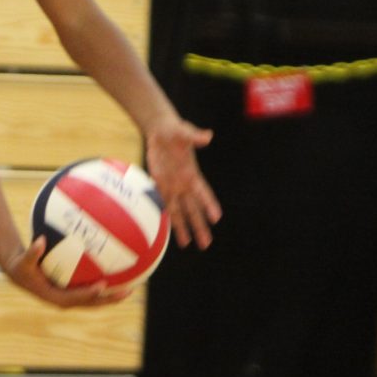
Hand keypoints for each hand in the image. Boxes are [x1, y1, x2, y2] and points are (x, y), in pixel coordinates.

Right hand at [2, 236, 131, 307]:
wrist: (20, 273)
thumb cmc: (22, 266)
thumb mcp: (23, 260)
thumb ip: (32, 253)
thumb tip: (39, 240)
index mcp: (55, 297)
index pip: (76, 298)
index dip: (89, 293)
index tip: (102, 285)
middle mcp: (66, 299)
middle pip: (92, 303)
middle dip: (111, 299)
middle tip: (128, 291)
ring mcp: (72, 296)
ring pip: (96, 299)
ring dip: (113, 295)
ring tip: (132, 286)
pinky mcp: (74, 290)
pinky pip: (93, 289)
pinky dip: (106, 285)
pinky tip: (118, 273)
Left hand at [145, 115, 221, 249]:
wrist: (161, 131)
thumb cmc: (175, 130)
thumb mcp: (183, 132)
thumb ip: (194, 136)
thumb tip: (208, 136)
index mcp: (192, 174)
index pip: (203, 193)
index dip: (210, 205)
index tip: (217, 218)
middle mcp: (184, 184)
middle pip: (193, 210)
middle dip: (199, 227)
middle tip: (206, 245)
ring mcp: (172, 186)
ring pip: (179, 212)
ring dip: (183, 228)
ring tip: (187, 245)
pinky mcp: (160, 184)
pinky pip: (163, 204)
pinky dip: (166, 217)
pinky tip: (167, 230)